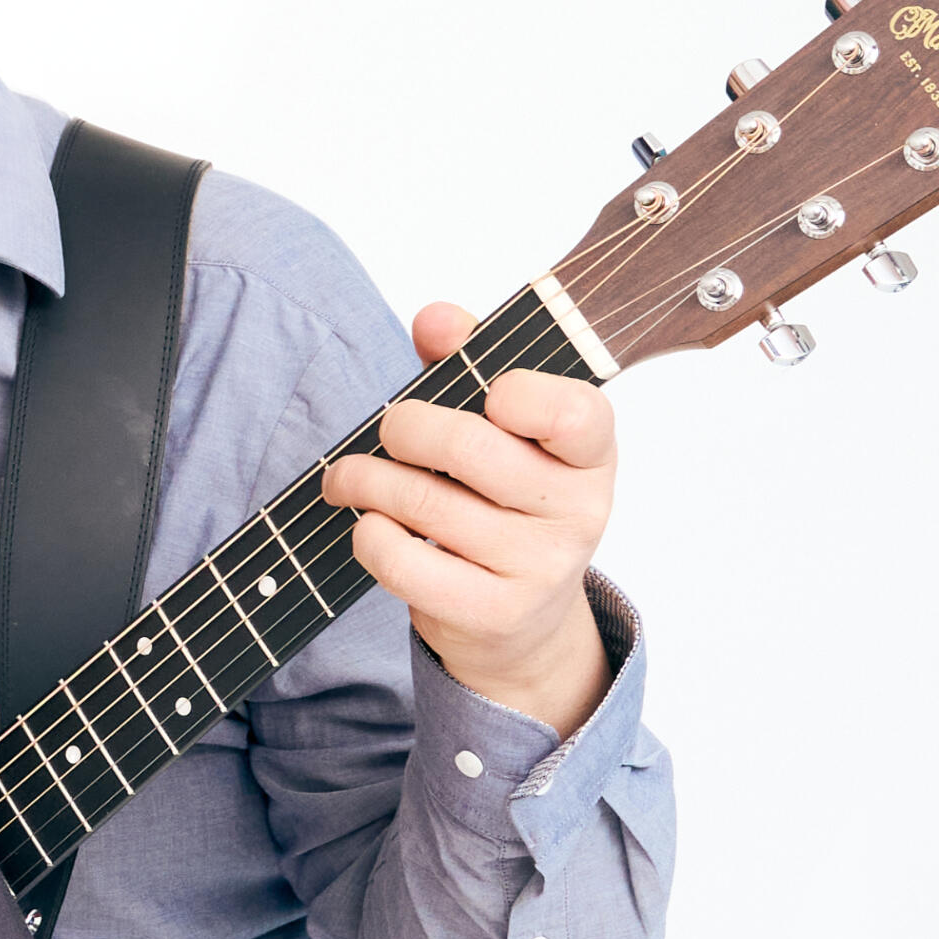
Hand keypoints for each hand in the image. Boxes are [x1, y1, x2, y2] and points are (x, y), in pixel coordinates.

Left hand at [320, 301, 618, 731]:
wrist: (519, 619)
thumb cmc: (501, 500)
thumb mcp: (499, 427)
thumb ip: (466, 361)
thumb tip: (435, 318)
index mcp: (590, 453)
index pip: (573, 413)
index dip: (516, 393)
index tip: (485, 394)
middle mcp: (580, 512)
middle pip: (469, 447)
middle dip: (404, 427)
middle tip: (387, 431)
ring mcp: (541, 568)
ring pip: (424, 504)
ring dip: (365, 479)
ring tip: (347, 477)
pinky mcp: (494, 614)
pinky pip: (406, 564)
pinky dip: (370, 536)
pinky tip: (371, 525)